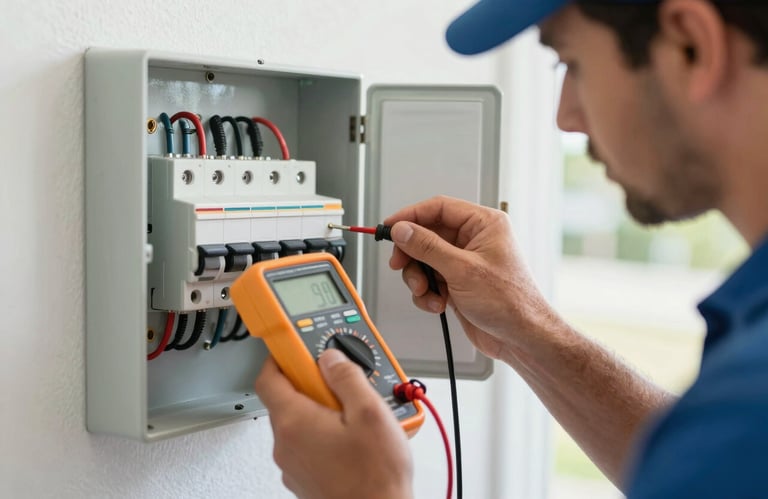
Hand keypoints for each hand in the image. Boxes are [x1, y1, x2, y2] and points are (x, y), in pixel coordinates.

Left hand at [254, 350, 413, 498]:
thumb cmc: (374, 477)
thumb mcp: (370, 413)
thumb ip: (346, 377)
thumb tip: (330, 358)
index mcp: (294, 421)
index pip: (269, 377)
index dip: (282, 356)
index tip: (299, 347)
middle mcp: (286, 444)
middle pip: (288, 398)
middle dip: (315, 385)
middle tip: (345, 384)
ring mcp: (294, 465)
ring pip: (301, 423)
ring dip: (323, 411)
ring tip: (358, 415)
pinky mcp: (306, 479)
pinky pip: (309, 445)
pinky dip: (326, 434)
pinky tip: (355, 438)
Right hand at [384, 195, 554, 358]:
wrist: (520, 338)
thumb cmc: (510, 302)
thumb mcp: (462, 270)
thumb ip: (428, 247)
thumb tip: (403, 230)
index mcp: (484, 224)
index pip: (439, 208)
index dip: (410, 216)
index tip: (390, 227)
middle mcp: (474, 239)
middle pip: (427, 234)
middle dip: (412, 254)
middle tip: (399, 264)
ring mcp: (465, 261)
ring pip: (425, 259)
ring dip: (419, 278)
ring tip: (425, 292)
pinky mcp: (458, 282)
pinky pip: (430, 278)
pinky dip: (427, 292)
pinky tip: (437, 303)